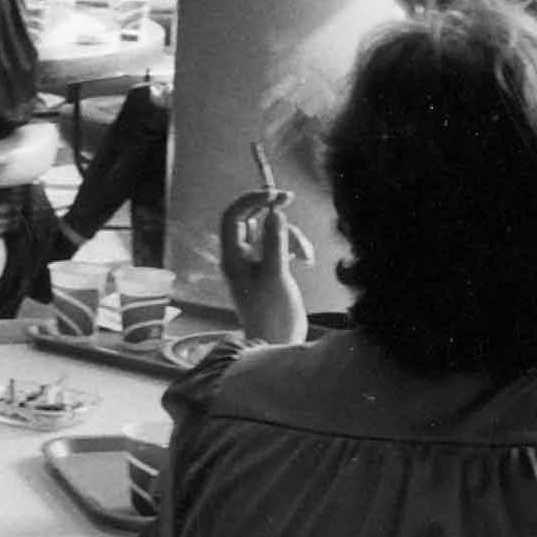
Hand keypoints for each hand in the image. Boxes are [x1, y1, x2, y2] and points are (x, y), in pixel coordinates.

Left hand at [219, 188, 312, 344]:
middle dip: (273, 214)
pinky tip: (304, 261)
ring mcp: (254, 263)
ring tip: (305, 257)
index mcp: (232, 256)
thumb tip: (274, 213)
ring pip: (270, 232)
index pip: (233, 216)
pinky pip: (279, 246)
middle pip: (252, 220)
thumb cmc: (273, 314)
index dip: (250, 200)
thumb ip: (274, 242)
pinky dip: (292, 248)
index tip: (273, 193)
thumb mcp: (275, 275)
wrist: (278, 343)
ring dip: (289, 236)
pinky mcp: (269, 270)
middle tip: (289, 198)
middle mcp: (239, 257)